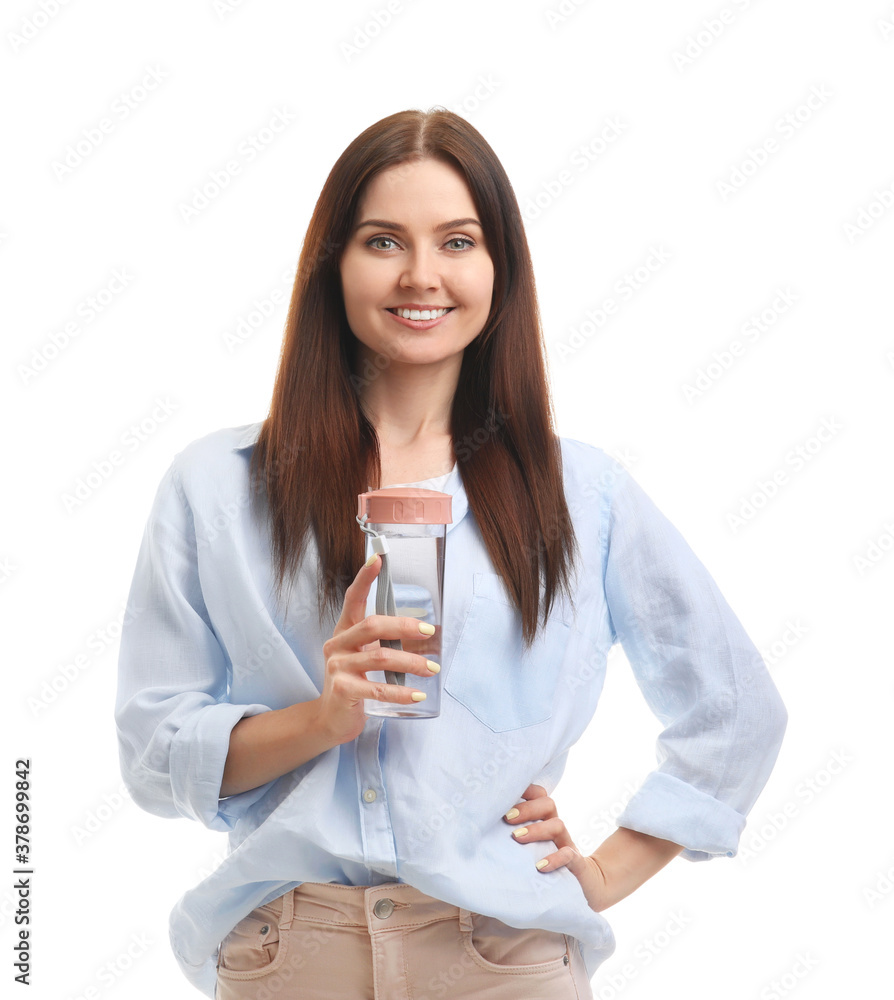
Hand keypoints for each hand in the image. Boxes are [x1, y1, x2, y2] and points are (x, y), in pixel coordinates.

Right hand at [319, 555, 439, 744]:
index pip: (352, 599)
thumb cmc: (353, 683)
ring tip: (431, 668)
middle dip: (404, 626)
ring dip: (411, 662)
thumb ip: (382, 643)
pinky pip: (379, 687)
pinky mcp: (343, 689)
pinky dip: (403, 691)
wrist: (331, 718)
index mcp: (344, 631)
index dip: (364, 578)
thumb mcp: (363, 657)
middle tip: (428, 631)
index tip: (378, 559)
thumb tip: (420, 633)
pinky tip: (419, 694)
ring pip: (380, 656)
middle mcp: (337, 644)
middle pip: (372, 625)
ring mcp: (337, 667)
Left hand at [503, 784, 611, 911]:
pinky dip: (555, 858)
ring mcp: (567, 844)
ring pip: (558, 825)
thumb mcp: (530, 848)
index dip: (525, 790)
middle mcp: (556, 829)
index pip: (539, 796)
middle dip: (527, 808)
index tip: (505, 794)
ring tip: (516, 838)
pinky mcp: (576, 864)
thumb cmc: (546, 865)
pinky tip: (539, 867)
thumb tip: (480, 832)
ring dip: (536, 830)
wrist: (586, 887)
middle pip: (548, 804)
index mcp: (545, 821)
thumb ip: (513, 836)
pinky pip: (569, 855)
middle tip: (507, 818)